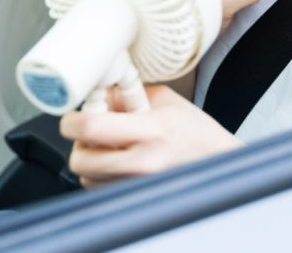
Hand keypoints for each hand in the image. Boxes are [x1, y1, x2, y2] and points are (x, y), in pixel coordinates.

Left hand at [61, 85, 241, 187]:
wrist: (218, 160)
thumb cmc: (195, 130)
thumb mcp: (163, 100)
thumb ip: (126, 96)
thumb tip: (96, 94)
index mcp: (151, 130)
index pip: (92, 127)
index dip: (73, 120)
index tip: (74, 115)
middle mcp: (143, 162)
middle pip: (81, 160)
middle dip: (79, 144)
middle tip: (91, 132)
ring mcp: (138, 184)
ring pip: (87, 177)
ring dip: (92, 159)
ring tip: (112, 146)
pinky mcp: (136, 196)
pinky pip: (101, 187)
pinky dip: (103, 174)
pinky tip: (121, 160)